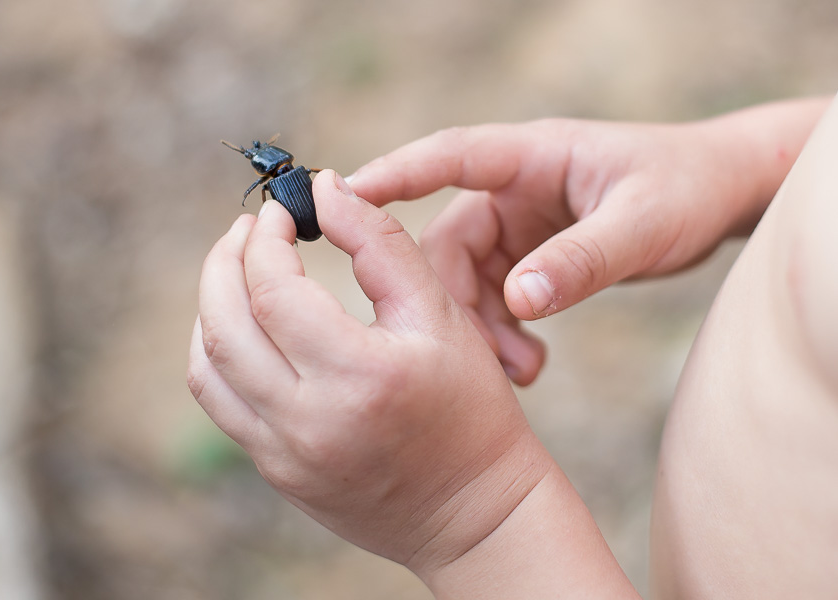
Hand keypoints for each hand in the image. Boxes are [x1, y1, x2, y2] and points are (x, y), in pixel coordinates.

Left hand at [187, 171, 549, 576]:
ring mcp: (284, 456)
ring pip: (206, 368)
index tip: (280, 212)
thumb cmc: (471, 408)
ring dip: (209, 306)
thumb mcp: (442, 315)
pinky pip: (222, 404)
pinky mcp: (277, 472)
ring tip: (236, 271)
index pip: (273, 291)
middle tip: (246, 230)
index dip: (265, 239)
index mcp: (360, 376)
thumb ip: (380, 243)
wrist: (474, 512)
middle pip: (222, 326)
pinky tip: (242, 326)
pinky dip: (218, 353)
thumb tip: (324, 189)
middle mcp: (309, 422)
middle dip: (223, 262)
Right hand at [348, 117, 772, 384]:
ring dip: (482, 329)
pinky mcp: (528, 254)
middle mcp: (515, 189)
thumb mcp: (643, 225)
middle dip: (458, 305)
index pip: (448, 157)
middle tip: (491, 360)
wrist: (721, 197)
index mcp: (533, 157)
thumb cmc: (688, 188)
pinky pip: (493, 297)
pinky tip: (529, 363)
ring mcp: (519, 224)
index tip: (339, 197)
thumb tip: (518, 302)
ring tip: (522, 371)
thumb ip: (581, 261)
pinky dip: (502, 333)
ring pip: (467, 281)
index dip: (392, 176)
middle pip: (449, 245)